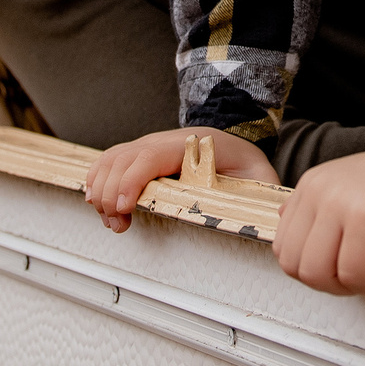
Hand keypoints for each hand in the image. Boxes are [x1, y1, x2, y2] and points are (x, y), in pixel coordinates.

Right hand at [82, 127, 277, 234]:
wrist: (236, 142)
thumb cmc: (246, 164)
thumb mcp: (260, 176)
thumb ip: (259, 192)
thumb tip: (266, 215)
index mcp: (193, 144)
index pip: (153, 154)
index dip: (133, 179)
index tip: (126, 206)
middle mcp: (165, 141)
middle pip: (124, 158)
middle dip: (113, 193)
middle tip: (119, 224)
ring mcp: (149, 146)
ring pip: (112, 159)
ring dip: (103, 189)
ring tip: (112, 220)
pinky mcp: (139, 156)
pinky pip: (109, 161)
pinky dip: (98, 181)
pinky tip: (99, 204)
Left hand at [272, 148, 364, 294]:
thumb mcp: (351, 188)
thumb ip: (319, 210)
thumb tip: (291, 234)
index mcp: (313, 185)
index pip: (284, 246)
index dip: (311, 270)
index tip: (340, 268)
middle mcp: (320, 192)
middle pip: (295, 264)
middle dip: (326, 282)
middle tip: (357, 277)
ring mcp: (340, 205)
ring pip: (317, 273)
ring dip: (347, 284)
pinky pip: (352, 272)